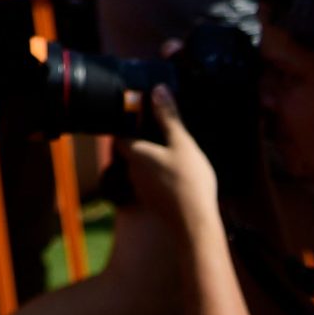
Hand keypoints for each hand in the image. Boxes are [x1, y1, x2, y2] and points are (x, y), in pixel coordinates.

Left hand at [126, 87, 220, 227]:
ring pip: (141, 167)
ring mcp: (140, 187)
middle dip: (141, 140)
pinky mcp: (152, 200)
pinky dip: (160, 175)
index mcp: (134, 153)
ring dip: (151, 159)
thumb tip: (158, 90)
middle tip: (159, 132)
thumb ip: (169, 117)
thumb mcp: (182, 143)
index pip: (118, 134)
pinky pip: (152, 182)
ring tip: (171, 151)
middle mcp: (131, 170)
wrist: (195, 223)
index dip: (125, 124)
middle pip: (129, 150)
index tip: (137, 116)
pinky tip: (178, 174)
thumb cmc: (188, 181)